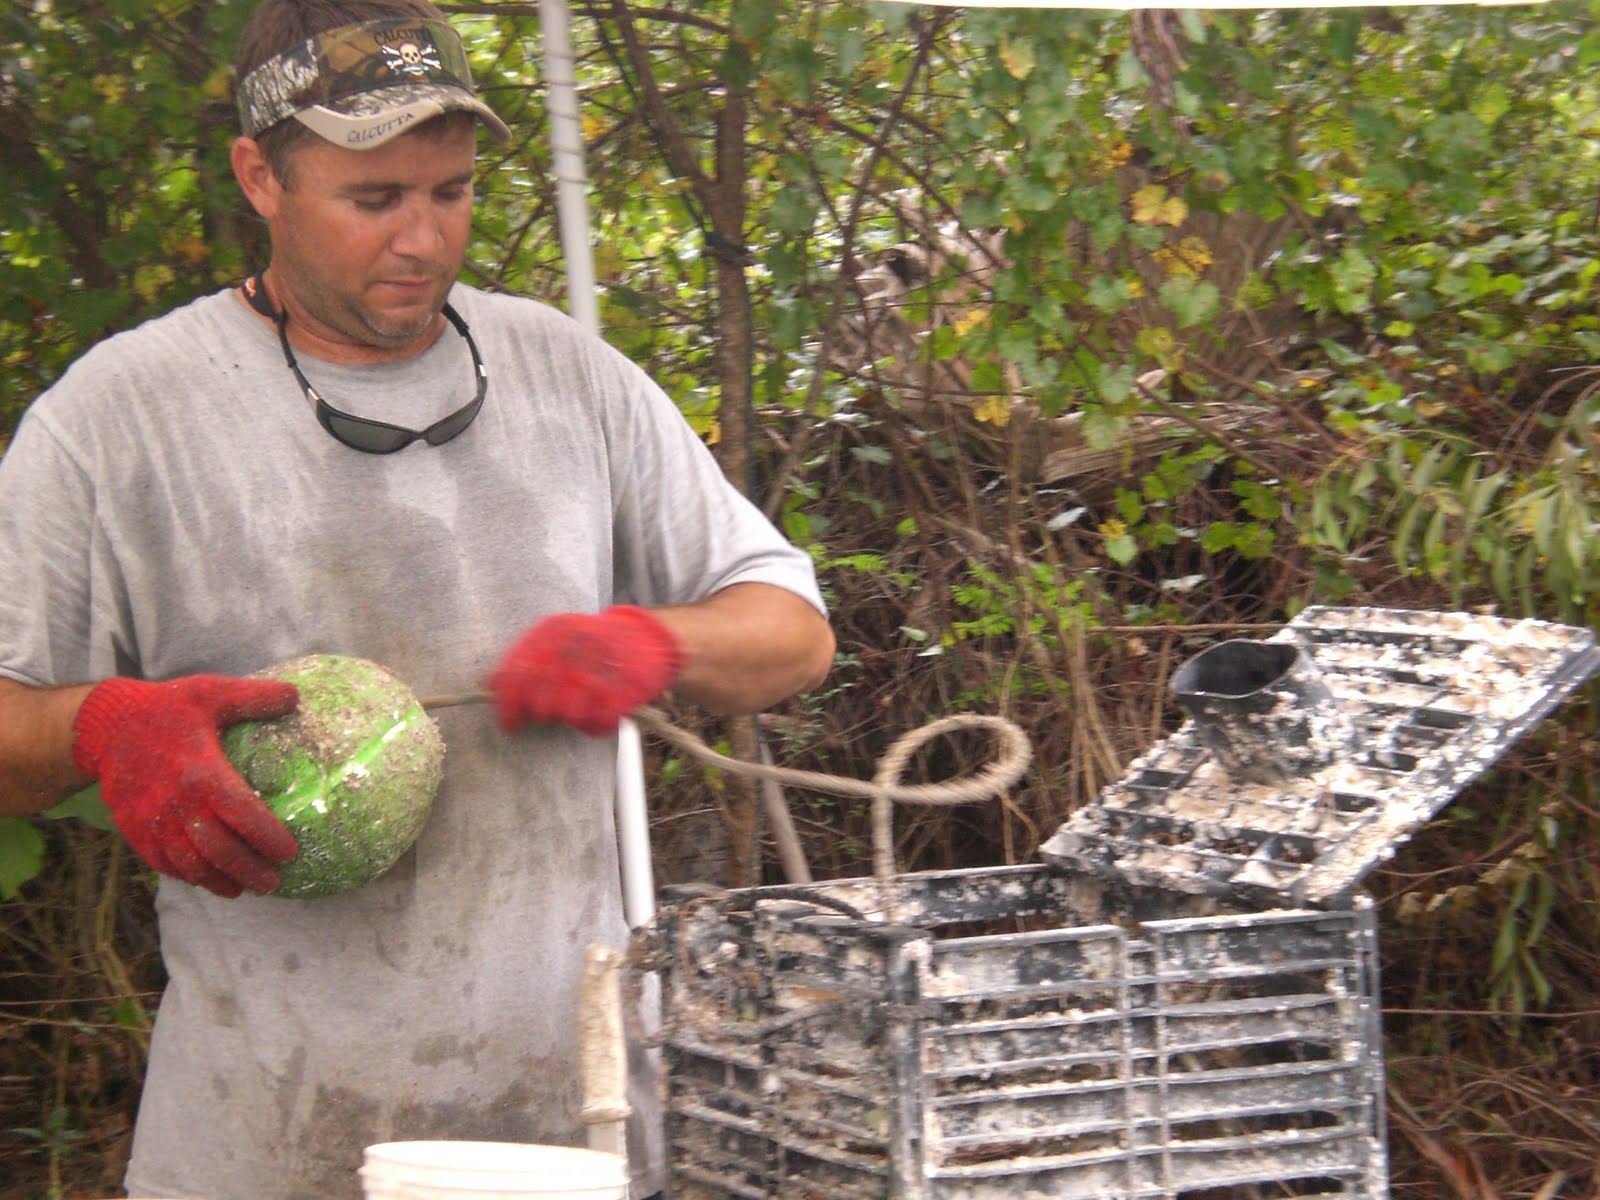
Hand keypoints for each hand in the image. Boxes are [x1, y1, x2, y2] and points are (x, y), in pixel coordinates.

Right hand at [71, 675, 301, 897]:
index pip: (241, 814)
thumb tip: (296, 697)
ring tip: (242, 889)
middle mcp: (176, 804)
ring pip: (189, 864)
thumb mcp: (211, 693)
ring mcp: (152, 821)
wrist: (105, 726)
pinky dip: (186, 875)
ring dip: (218, 881)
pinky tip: (205, 879)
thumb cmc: (165, 708)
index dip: (267, 838)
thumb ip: (254, 697)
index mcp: (201, 772)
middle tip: (272, 883)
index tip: (290, 853)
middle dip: (248, 871)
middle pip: (218, 850)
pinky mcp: (134, 830)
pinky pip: (163, 862)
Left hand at [489, 606, 683, 736]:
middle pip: (541, 702)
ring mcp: (600, 670)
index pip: (516, 676)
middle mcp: (574, 649)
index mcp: (552, 632)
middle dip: (543, 713)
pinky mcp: (624, 692)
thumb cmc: (595, 643)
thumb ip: (525, 658)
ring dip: (571, 718)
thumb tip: (488, 685)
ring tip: (581, 709)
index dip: (508, 706)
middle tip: (553, 711)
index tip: (508, 724)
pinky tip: (601, 715)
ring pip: (567, 716)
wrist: (648, 637)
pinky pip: (597, 724)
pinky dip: (596, 726)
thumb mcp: (558, 637)